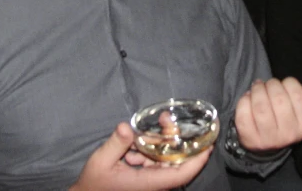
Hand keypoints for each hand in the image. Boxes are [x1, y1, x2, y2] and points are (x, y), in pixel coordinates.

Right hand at [69, 122, 211, 190]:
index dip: (197, 161)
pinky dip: (150, 146)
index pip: (181, 174)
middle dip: (176, 139)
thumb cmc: (93, 183)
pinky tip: (139, 137)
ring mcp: (150, 179)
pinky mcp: (144, 176)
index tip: (208, 145)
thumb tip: (126, 126)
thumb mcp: (100, 161)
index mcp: (148, 183)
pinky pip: (154, 159)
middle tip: (168, 119)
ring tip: (159, 120)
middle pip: (175, 161)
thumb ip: (115, 144)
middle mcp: (153, 182)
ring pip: (165, 157)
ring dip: (162, 140)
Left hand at [234, 73, 301, 151]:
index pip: (298, 95)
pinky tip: (248, 99)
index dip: (289, 83)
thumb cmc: (287, 116)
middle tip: (269, 85)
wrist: (266, 142)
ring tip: (257, 88)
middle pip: (278, 99)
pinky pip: (243, 113)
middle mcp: (288, 135)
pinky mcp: (248, 138)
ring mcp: (267, 139)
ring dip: (257, 90)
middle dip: (271, 85)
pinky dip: (244, 100)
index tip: (285, 84)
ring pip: (260, 106)